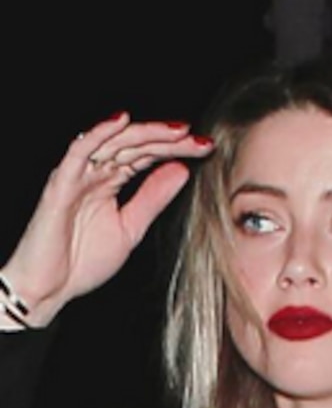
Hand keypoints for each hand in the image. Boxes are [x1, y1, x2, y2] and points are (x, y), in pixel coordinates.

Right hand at [1, 114, 213, 327]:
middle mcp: (94, 172)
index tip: (205, 148)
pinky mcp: (61, 182)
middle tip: (200, 138)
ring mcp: (77, 174)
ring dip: (146, 133)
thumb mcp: (130, 228)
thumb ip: (152, 199)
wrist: (50, 287)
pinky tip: (122, 121)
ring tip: (177, 130)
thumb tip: (180, 171)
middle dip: (168, 140)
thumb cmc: (82, 260)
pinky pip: (80, 150)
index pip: (146, 155)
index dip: (175, 149)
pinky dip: (100, 133)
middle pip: (134, 144)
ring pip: (113, 141)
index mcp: (110, 181)